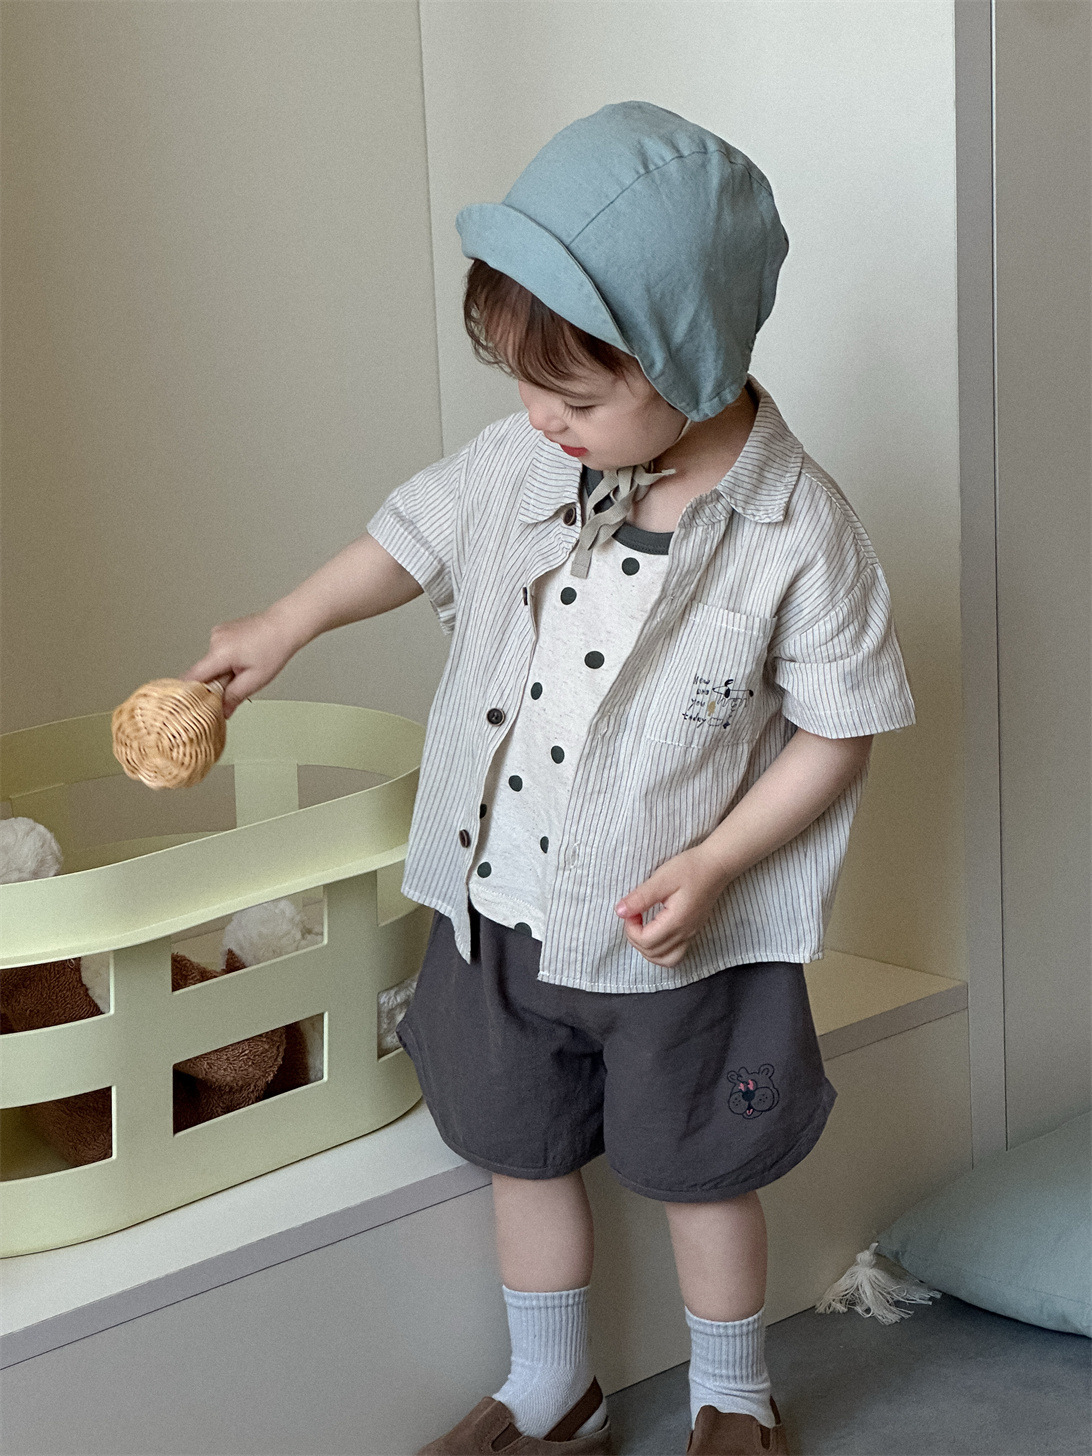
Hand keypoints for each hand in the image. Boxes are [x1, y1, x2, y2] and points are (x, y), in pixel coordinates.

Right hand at [182, 605, 303, 718]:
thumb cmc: (274, 648)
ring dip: (224, 670)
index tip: (192, 703)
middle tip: (238, 681)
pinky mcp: (221, 631)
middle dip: (217, 682)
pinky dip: (227, 660)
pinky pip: (218, 652)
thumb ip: (234, 697)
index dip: (191, 691)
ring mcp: (217, 633)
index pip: (193, 676)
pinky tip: (244, 656)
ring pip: (212, 662)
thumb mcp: (255, 680)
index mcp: (220, 652)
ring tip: (246, 665)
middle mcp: (215, 640)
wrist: (284, 625)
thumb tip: (222, 711)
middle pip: (204, 671)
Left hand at [614, 844, 727, 967]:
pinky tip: (655, 933)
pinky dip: (660, 951)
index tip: (631, 910)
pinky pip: (675, 954)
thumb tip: (620, 912)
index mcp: (676, 921)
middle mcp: (685, 933)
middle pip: (652, 953)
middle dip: (635, 938)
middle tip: (634, 916)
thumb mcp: (661, 879)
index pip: (646, 941)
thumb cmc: (690, 868)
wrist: (715, 866)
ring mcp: (690, 935)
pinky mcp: (692, 932)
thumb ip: (640, 898)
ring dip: (647, 949)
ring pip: (664, 960)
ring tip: (642, 927)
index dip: (631, 929)